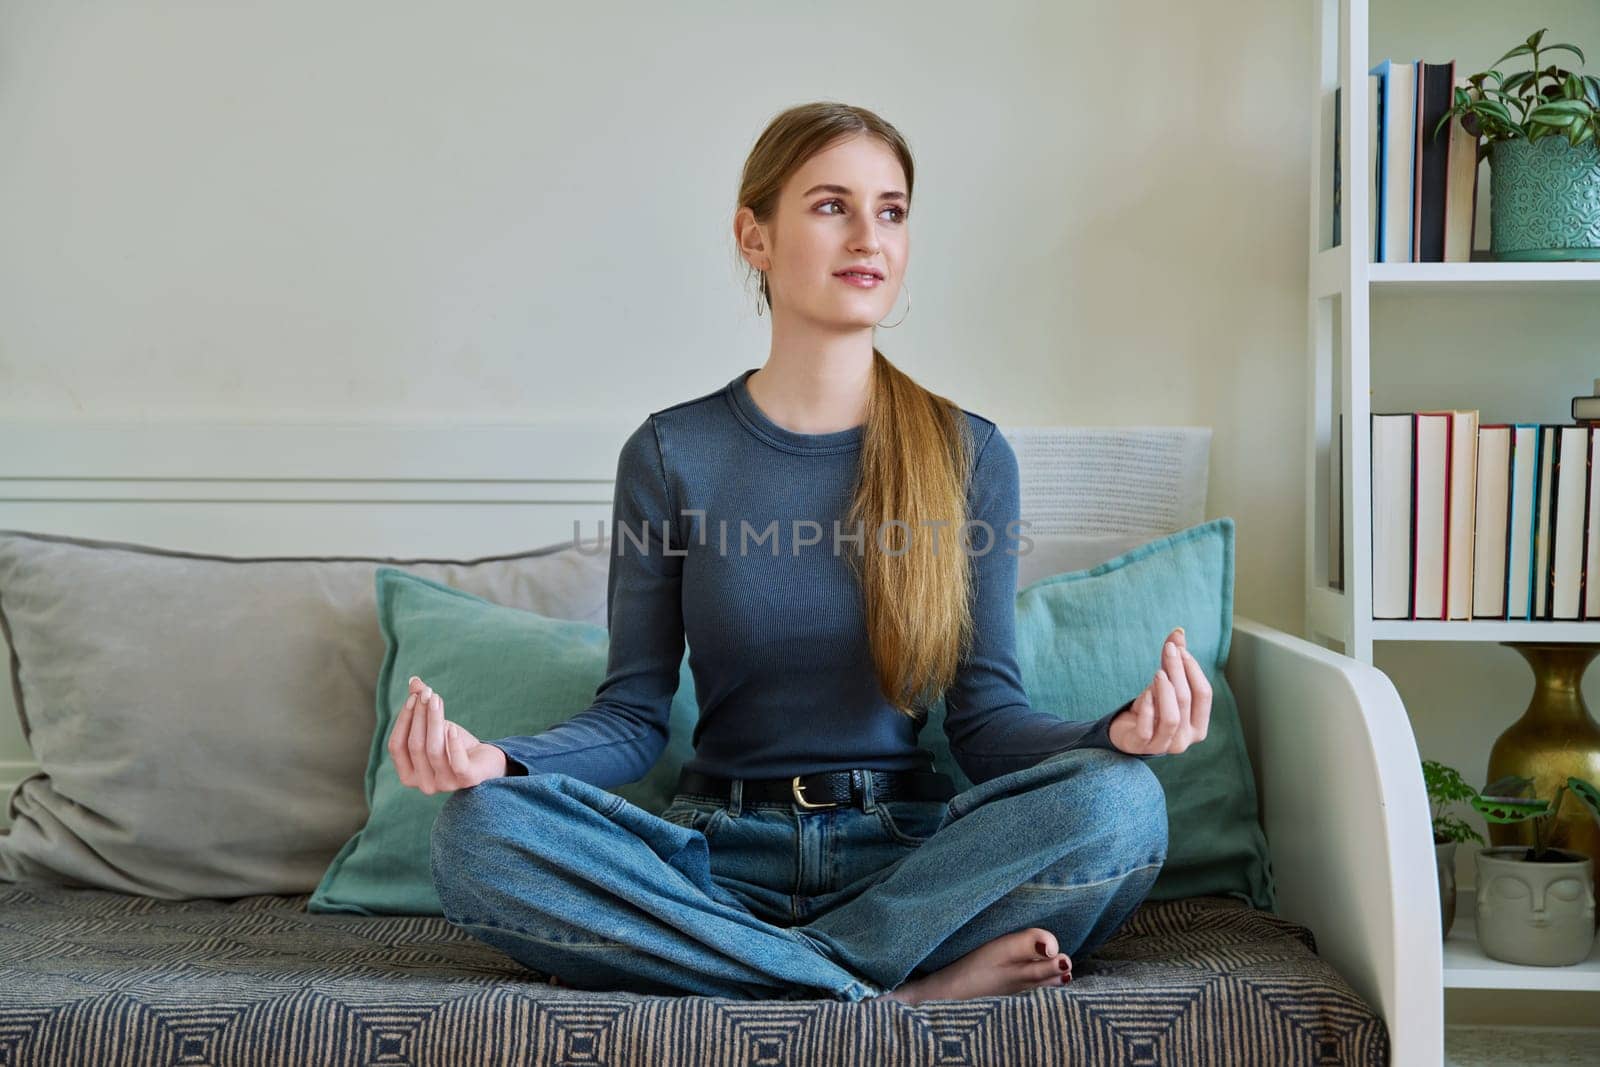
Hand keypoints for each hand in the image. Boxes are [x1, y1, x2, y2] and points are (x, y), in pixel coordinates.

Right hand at [387, 675, 508, 793]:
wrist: (487, 760)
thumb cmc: (455, 744)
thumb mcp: (436, 726)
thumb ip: (422, 707)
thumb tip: (414, 681)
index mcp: (409, 775)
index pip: (396, 746)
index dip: (403, 720)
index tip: (413, 697)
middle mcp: (424, 784)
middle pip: (415, 745)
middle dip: (420, 716)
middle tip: (428, 693)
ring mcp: (445, 784)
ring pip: (433, 750)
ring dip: (434, 721)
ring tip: (437, 699)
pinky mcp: (467, 780)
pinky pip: (456, 762)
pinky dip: (453, 744)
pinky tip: (452, 727)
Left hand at [1107, 627, 1212, 755]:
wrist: (1126, 733)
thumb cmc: (1152, 708)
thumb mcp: (1165, 684)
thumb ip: (1174, 661)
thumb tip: (1179, 631)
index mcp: (1199, 726)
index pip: (1204, 694)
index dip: (1193, 669)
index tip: (1179, 649)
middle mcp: (1186, 739)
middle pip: (1186, 700)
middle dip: (1177, 670)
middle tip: (1168, 650)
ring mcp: (1164, 746)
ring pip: (1171, 717)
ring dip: (1165, 690)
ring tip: (1158, 672)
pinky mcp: (1142, 747)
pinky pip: (1147, 728)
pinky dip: (1148, 707)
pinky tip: (1146, 693)